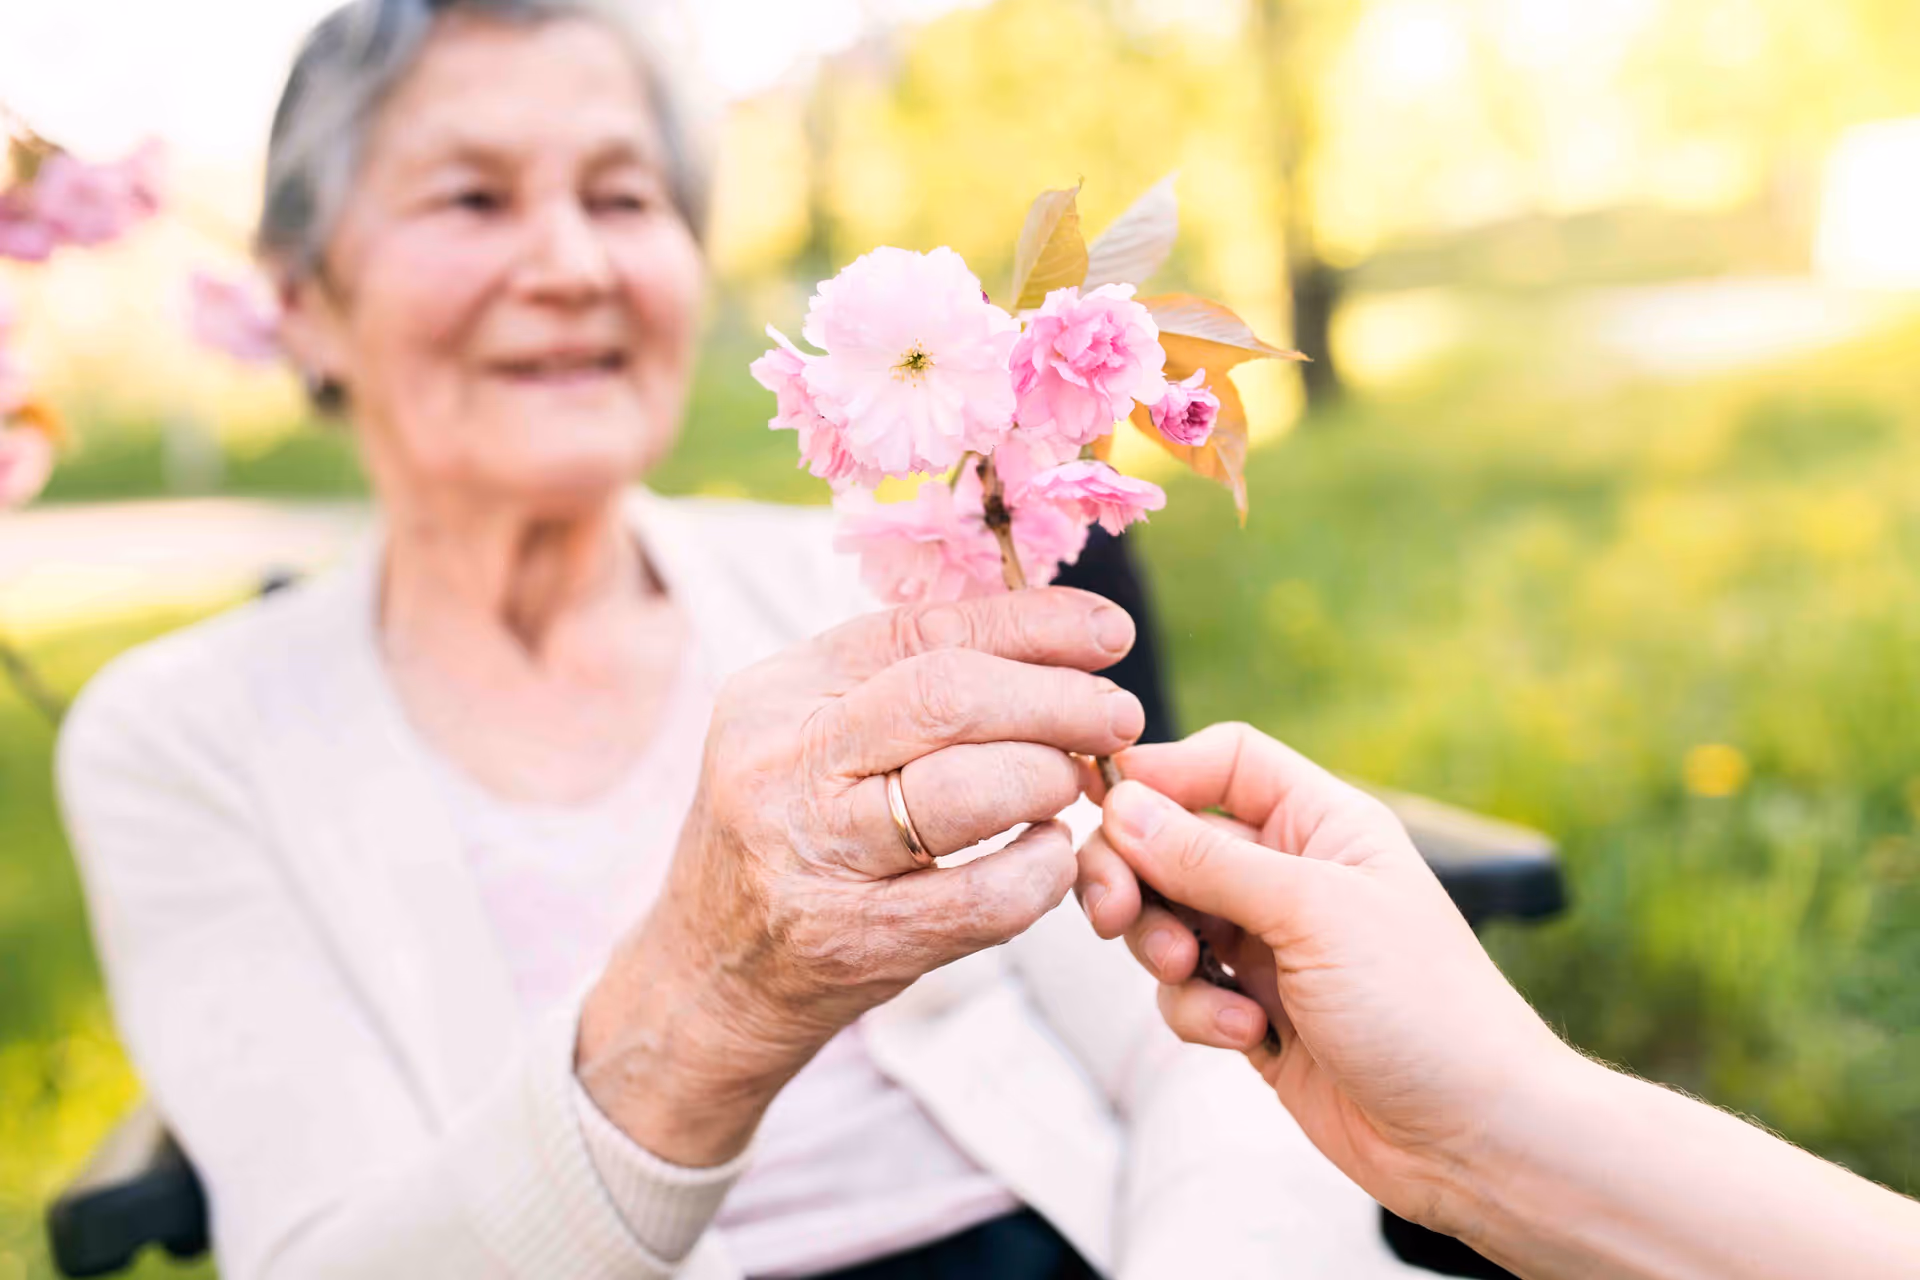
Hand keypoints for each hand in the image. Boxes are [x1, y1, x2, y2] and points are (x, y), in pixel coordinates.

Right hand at [579, 588, 1143, 1163]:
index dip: (1031, 623)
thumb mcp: (814, 739)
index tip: (1107, 634)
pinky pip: (984, 897)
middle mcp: (781, 763)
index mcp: (777, 693)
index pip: (921, 630)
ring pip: (967, 790)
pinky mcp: (851, 941)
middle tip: (1116, 716)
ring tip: (1074, 785)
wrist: (708, 978)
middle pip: (948, 697)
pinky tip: (1050, 857)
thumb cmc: (790, 839)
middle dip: (1057, 700)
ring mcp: (811, 856)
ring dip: (1050, 779)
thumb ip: (907, 684)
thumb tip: (1055, 635)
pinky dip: (1041, 870)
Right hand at [1075, 723, 1575, 1235]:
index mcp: (1322, 824)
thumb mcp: (1313, 912)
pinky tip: (1250, 1036)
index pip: (1223, 762)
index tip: (1105, 804)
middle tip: (1114, 913)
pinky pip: (1183, 990)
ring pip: (1164, 918)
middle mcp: (1291, 875)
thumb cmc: (1425, 1008)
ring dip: (1163, 949)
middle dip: (1135, 874)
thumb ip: (1209, 859)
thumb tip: (1123, 805)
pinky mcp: (1252, 1011)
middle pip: (1171, 841)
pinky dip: (1198, 1011)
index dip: (1161, 773)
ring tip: (1194, 977)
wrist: (1473, 1138)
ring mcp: (1268, 945)